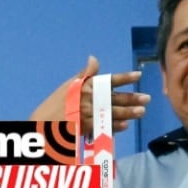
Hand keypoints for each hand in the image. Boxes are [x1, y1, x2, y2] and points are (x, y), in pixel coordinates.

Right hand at [29, 55, 149, 132]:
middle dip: (132, 98)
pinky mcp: (85, 128)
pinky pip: (103, 126)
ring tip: (141, 112)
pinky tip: (125, 126)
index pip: (107, 80)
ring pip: (112, 112)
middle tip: (147, 98)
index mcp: (84, 86)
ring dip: (128, 112)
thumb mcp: (68, 86)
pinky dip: (115, 126)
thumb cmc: (54, 105)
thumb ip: (84, 74)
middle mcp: (87, 99)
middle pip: (113, 97)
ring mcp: (86, 114)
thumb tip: (93, 58)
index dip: (124, 78)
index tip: (138, 76)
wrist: (41, 125)